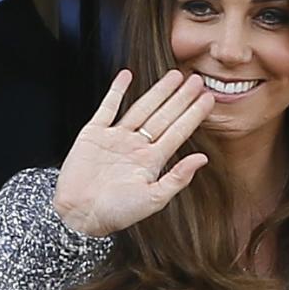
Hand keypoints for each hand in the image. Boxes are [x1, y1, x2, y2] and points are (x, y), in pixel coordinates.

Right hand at [53, 68, 214, 236]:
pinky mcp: (93, 134)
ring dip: (158, 91)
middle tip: (197, 79)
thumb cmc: (117, 213)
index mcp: (151, 162)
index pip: (178, 132)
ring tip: (174, 76)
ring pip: (142, 108)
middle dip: (181, 98)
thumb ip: (178, 178)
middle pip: (164, 116)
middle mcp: (136, 147)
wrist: (80, 214)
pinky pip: (107, 107)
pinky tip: (127, 75)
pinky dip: (116, 91)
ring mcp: (116, 138)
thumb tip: (202, 159)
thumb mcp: (153, 199)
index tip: (208, 99)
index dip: (193, 115)